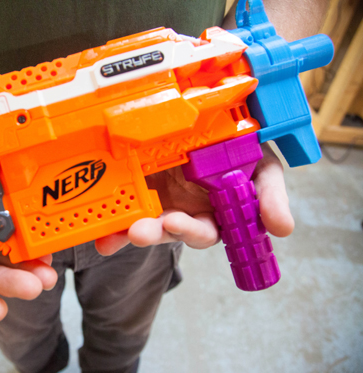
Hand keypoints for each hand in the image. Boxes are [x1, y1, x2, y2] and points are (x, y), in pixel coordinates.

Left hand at [94, 143, 294, 254]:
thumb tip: (283, 229)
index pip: (204, 230)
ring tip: (116, 235)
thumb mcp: (262, 167)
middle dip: (153, 231)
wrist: (213, 124)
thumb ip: (269, 196)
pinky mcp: (142, 190)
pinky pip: (125, 209)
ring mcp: (163, 200)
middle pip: (169, 229)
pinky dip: (112, 224)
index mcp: (215, 211)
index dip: (190, 230)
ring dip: (131, 229)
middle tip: (141, 230)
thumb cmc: (243, 149)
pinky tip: (102, 235)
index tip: (174, 223)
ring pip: (145, 221)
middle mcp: (187, 210)